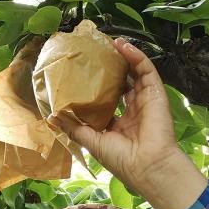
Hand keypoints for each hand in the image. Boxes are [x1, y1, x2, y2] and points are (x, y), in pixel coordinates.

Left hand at [47, 38, 205, 208]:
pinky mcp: (156, 93)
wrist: (148, 166)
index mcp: (120, 124)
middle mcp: (134, 110)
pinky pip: (146, 70)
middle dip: (111, 68)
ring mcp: (146, 101)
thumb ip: (75, 127)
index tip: (84, 74)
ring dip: (123, 57)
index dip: (98, 87)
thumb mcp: (93, 141)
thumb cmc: (122, 159)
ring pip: (134, 73)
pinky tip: (122, 45)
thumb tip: (52, 118)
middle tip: (96, 53)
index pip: (109, 100)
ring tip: (109, 43)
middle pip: (123, 82)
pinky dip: (135, 56)